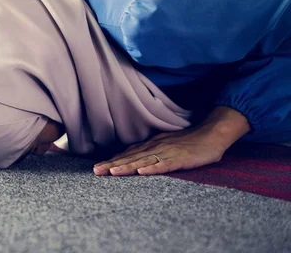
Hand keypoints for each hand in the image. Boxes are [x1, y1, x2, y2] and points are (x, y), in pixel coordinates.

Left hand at [93, 107, 249, 175]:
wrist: (211, 133)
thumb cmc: (187, 141)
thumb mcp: (164, 144)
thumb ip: (149, 151)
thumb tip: (132, 159)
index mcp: (150, 145)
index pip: (127, 154)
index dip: (111, 161)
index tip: (96, 168)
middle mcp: (155, 147)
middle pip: (130, 158)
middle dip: (112, 165)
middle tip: (96, 171)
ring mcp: (167, 153)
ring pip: (143, 161)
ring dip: (127, 167)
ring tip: (112, 172)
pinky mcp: (180, 159)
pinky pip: (164, 165)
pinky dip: (153, 169)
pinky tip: (142, 173)